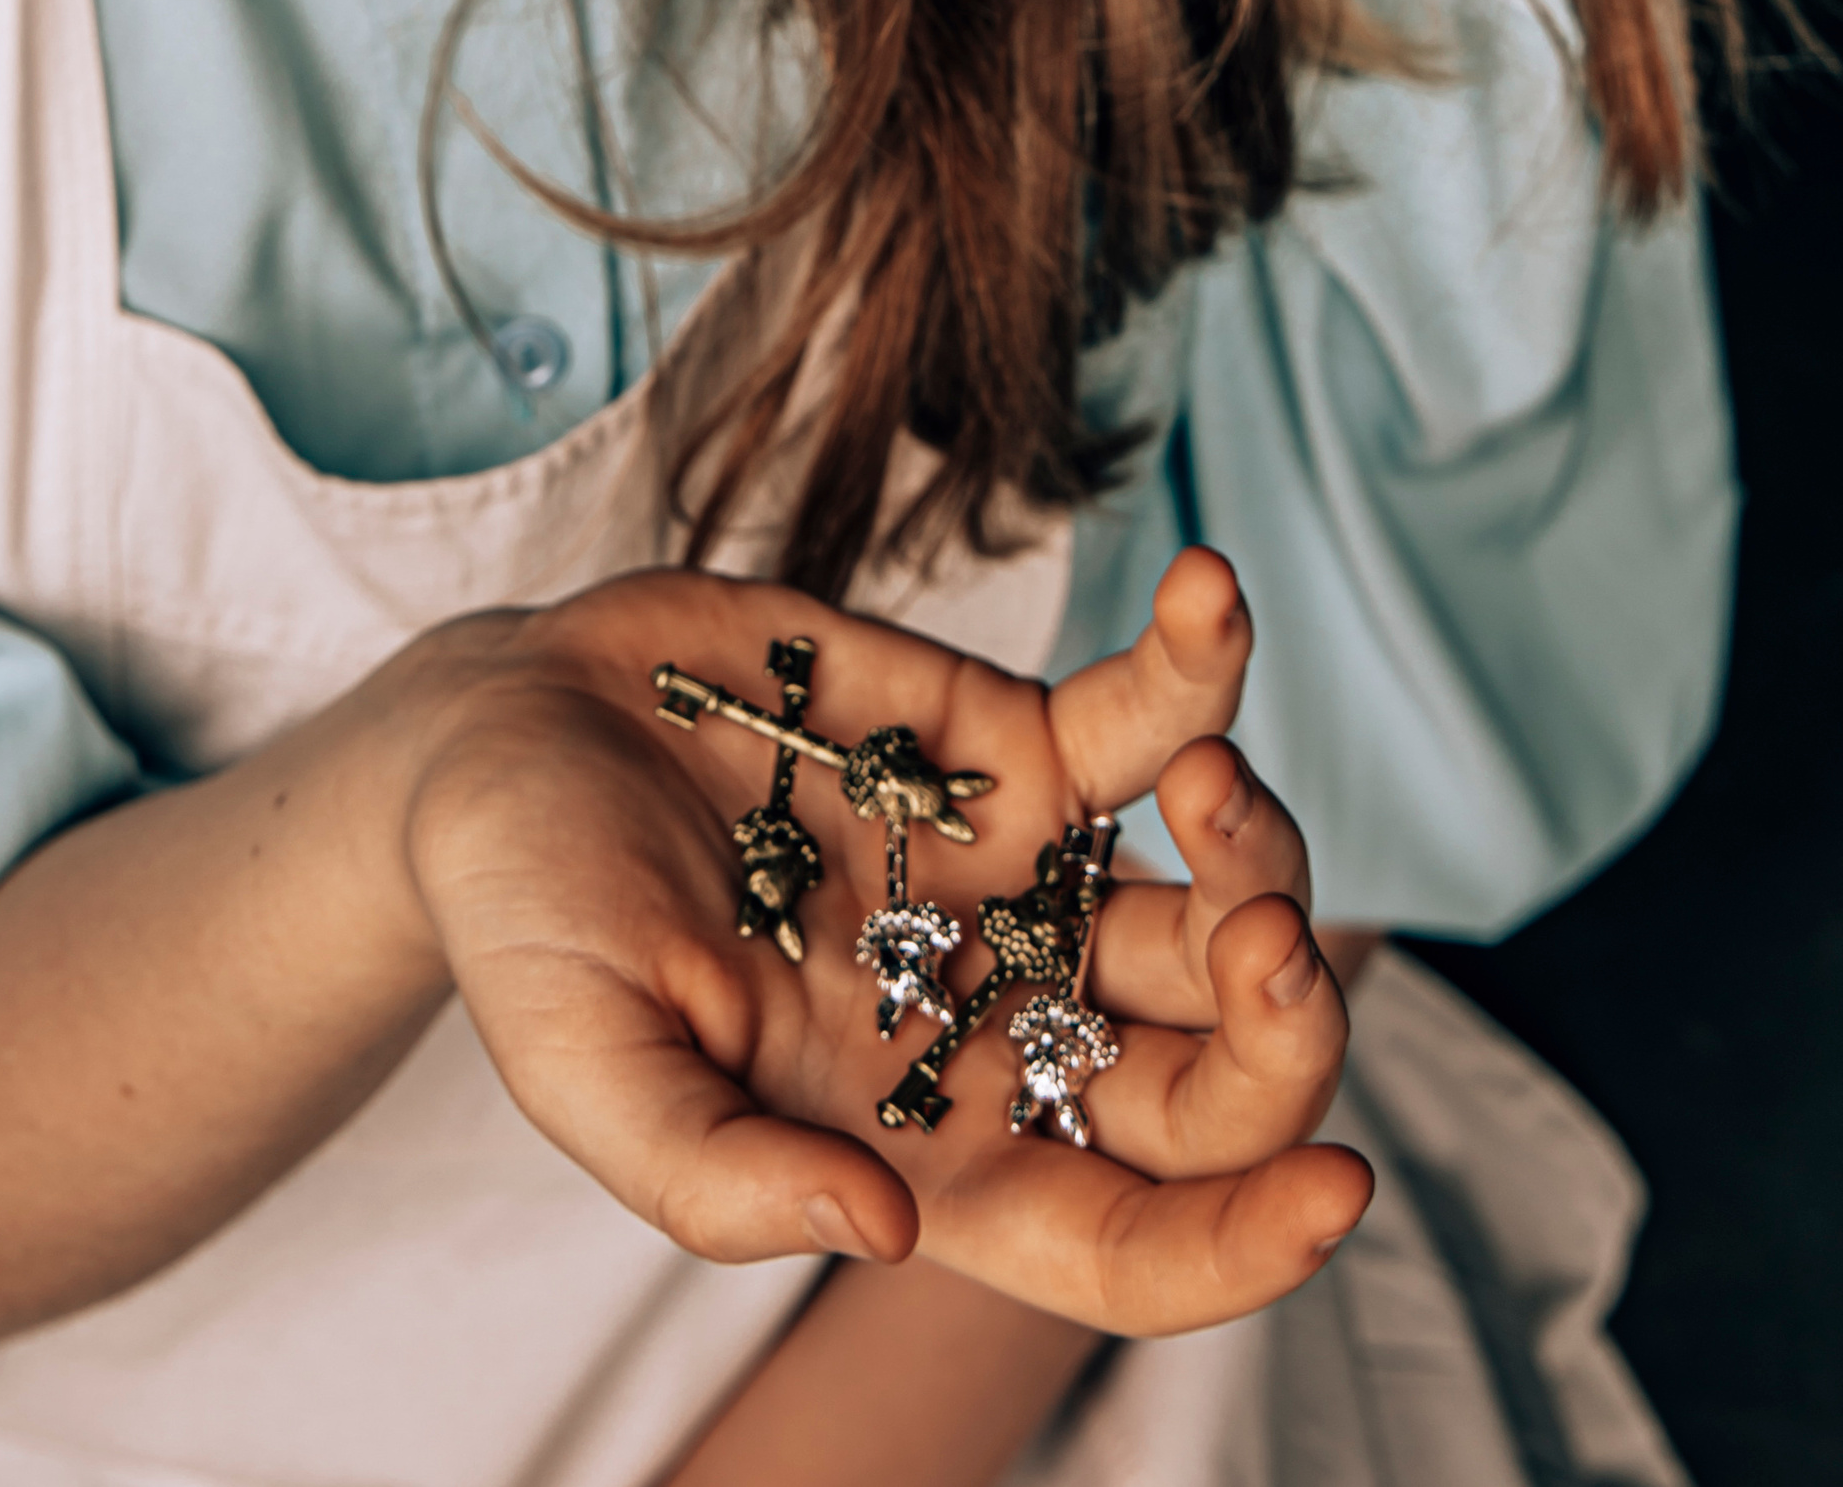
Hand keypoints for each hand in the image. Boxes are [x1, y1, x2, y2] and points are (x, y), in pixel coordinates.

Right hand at [400, 547, 1369, 1338]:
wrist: (502, 731)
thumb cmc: (530, 921)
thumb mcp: (584, 1065)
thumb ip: (712, 1175)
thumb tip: (886, 1225)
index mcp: (931, 1151)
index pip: (1131, 1242)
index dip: (1248, 1247)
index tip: (1340, 1190)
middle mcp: (1009, 1026)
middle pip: (1223, 1078)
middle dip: (1288, 1030)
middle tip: (1262, 941)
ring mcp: (1027, 878)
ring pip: (1227, 898)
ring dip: (1261, 849)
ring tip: (1204, 783)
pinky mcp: (1014, 739)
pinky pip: (1150, 717)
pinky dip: (1199, 661)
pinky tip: (1208, 593)